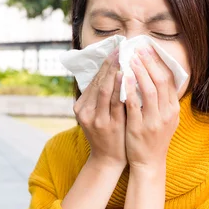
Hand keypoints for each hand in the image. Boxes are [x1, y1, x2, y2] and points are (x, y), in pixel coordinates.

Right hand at [73, 48, 126, 169]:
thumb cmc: (107, 134)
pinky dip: (121, 87)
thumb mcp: (98, 114)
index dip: (105, 64)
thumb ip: (100, 97)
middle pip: (98, 82)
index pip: (94, 80)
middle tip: (121, 47)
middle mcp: (85, 111)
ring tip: (123, 57)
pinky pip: (115, 102)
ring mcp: (96, 119)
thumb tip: (111, 72)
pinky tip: (127, 76)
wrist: (108, 160)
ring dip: (115, 72)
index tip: (115, 49)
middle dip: (110, 64)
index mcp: (81, 107)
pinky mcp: (108, 125)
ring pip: (105, 90)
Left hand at [124, 46, 179, 170]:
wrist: (149, 163)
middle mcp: (167, 113)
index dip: (159, 63)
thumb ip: (163, 99)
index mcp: (173, 109)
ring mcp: (154, 121)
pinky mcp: (140, 127)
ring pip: (150, 91)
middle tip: (139, 48)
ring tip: (132, 58)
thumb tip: (157, 75)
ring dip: (140, 72)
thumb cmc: (154, 138)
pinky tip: (123, 77)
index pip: (169, 80)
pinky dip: (130, 89)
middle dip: (150, 63)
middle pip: (161, 82)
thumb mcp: (164, 118)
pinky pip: (135, 104)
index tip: (149, 49)